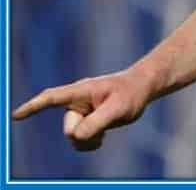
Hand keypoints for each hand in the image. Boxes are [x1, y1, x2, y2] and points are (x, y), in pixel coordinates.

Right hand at [12, 69, 154, 150]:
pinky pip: (80, 142)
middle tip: (106, 123)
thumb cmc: (130, 93)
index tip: (15, 116)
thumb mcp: (119, 108)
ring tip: (106, 132)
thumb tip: (76, 137)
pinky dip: (90, 144)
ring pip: (74, 138)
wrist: (140, 90)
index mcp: (79, 91)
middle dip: (86, 133)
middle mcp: (75, 103)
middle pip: (70, 129)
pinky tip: (102, 137)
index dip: (33, 107)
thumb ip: (98, 121)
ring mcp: (79, 114)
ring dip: (88, 141)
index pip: (51, 98)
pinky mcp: (84, 123)